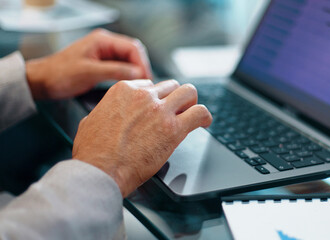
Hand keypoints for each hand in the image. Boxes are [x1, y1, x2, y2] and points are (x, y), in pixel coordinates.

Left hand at [25, 29, 151, 99]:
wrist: (43, 81)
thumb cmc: (61, 75)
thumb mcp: (90, 72)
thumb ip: (115, 71)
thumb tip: (139, 73)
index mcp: (103, 40)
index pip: (132, 47)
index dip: (142, 63)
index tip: (146, 78)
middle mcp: (106, 44)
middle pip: (133, 53)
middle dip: (141, 68)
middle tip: (145, 85)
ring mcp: (104, 54)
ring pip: (129, 62)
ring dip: (135, 73)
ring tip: (139, 87)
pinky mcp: (103, 64)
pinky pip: (121, 68)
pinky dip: (127, 77)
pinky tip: (129, 87)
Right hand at [72, 80, 211, 196]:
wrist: (101, 171)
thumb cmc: (93, 152)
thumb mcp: (90, 121)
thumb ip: (105, 111)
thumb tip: (106, 114)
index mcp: (123, 91)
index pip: (149, 84)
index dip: (155, 97)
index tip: (157, 107)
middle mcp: (144, 96)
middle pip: (170, 86)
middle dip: (174, 98)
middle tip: (176, 110)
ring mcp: (160, 110)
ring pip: (188, 92)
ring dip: (191, 102)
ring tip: (192, 112)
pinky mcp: (174, 128)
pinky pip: (199, 113)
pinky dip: (204, 116)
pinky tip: (204, 122)